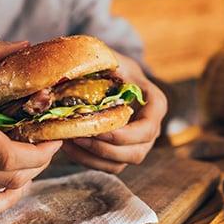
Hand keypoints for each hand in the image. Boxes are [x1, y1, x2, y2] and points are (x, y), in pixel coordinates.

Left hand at [61, 52, 166, 173]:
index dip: (124, 135)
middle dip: (104, 149)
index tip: (99, 129)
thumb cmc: (113, 64)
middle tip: (77, 137)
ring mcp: (137, 143)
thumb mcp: (111, 59)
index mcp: (155, 104)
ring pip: (120, 163)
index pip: (147, 128)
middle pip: (136, 152)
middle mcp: (151, 128)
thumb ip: (103, 64)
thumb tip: (77, 72)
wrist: (113, 73)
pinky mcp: (121, 152)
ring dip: (91, 157)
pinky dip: (86, 159)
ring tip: (67, 142)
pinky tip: (68, 146)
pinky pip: (107, 165)